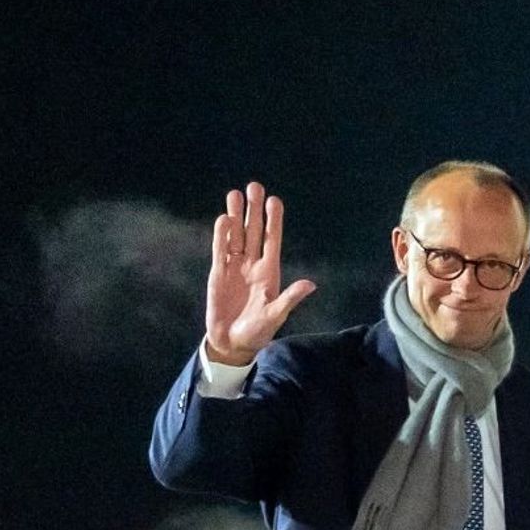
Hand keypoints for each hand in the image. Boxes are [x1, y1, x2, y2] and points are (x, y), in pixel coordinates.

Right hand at [204, 181, 315, 365]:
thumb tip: (311, 284)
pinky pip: (220, 250)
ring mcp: (235, 267)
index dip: (273, 220)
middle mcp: (253, 265)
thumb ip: (290, 298)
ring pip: (236, 236)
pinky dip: (221, 235)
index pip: (272, 240)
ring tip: (234, 194)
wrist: (232, 343)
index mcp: (270, 271)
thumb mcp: (276, 315)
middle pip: (254, 232)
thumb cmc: (258, 331)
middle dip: (254, 210)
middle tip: (254, 186)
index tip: (274, 200)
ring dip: (235, 216)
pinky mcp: (218, 274)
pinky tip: (223, 219)